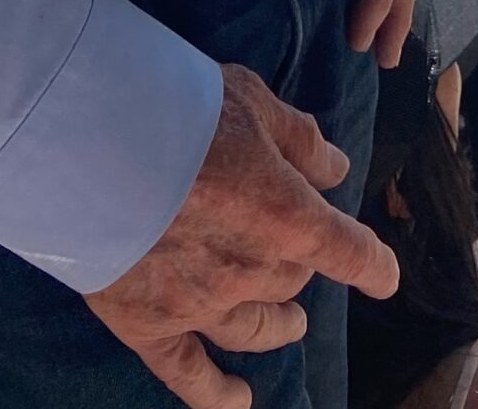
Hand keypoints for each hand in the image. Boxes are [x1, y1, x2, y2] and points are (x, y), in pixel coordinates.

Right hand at [85, 63, 398, 408]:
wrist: (92, 146)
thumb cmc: (180, 109)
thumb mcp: (253, 100)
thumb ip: (299, 138)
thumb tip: (336, 169)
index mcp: (286, 216)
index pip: (347, 251)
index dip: (372, 266)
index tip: (385, 277)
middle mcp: (252, 271)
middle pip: (292, 277)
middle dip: (299, 261)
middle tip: (292, 246)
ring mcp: (202, 306)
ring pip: (256, 328)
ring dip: (278, 326)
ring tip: (290, 325)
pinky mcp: (151, 326)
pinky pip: (190, 374)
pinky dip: (216, 394)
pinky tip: (237, 403)